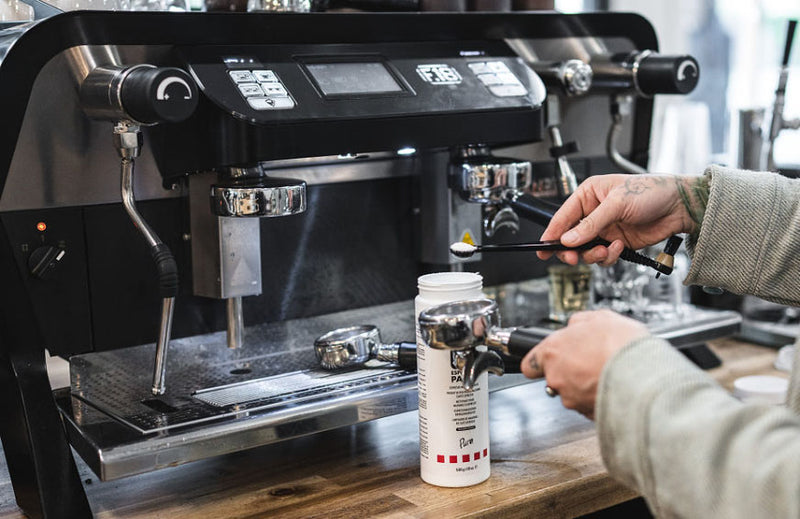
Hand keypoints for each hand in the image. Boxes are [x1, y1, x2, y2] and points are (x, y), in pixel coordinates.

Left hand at [521, 309, 648, 418]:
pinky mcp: (587, 414)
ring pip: (572, 393)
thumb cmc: (621, 347)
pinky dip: (599, 398)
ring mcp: (571, 398)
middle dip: (570, 371)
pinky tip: (613, 387)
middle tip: (590, 362)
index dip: (539, 362)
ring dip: (585, 385)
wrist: (643, 377)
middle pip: (554, 377)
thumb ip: (581, 321)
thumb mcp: (601, 318)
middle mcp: (556, 377)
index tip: (546, 361)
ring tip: (607, 374)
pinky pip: (589, 406)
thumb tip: (575, 324)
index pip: (529, 363)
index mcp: (553, 351)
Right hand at [537, 175, 700, 265]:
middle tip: (574, 258)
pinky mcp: (616, 243)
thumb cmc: (652, 191)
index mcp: (589, 195)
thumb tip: (569, 239)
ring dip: (593, 255)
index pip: (562, 216)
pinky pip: (603, 257)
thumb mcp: (617, 204)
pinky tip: (620, 247)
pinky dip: (609, 257)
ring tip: (606, 250)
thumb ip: (591, 224)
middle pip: (570, 238)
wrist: (679, 207)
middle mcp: (593, 213)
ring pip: (586, 250)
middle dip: (572, 250)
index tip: (543, 248)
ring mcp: (605, 229)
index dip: (552, 233)